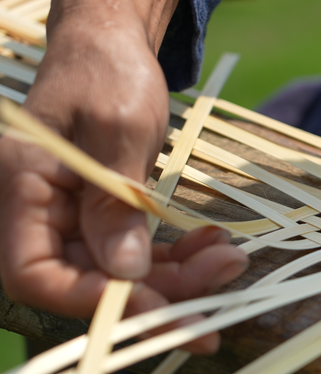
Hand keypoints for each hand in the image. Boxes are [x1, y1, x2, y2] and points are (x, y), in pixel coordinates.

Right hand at [0, 0, 246, 352]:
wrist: (112, 49)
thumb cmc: (106, 74)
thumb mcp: (117, 131)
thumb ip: (115, 203)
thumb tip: (127, 272)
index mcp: (19, 190)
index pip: (37, 274)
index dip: (97, 300)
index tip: (162, 305)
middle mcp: (37, 215)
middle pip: (89, 281)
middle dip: (160, 290)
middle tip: (224, 276)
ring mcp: (70, 220)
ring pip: (120, 273)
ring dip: (178, 274)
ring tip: (229, 257)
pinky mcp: (102, 218)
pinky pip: (136, 252)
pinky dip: (175, 255)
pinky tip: (213, 244)